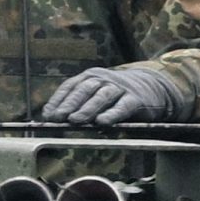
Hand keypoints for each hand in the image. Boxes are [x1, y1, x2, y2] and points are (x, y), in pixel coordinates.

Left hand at [42, 67, 191, 124]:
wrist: (151, 88)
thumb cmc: (116, 96)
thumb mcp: (97, 96)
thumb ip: (79, 105)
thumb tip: (55, 119)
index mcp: (90, 76)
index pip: (71, 86)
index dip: (59, 100)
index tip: (48, 114)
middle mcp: (104, 79)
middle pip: (84, 90)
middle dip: (69, 104)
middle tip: (58, 118)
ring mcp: (120, 88)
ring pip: (101, 97)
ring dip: (87, 109)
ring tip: (74, 121)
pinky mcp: (135, 99)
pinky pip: (122, 107)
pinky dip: (111, 114)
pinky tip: (102, 123)